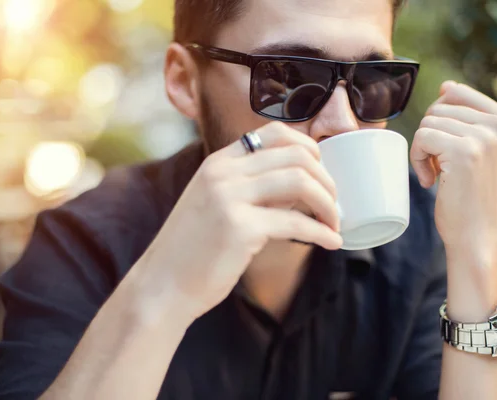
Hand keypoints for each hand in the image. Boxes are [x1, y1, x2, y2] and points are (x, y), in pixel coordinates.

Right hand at [136, 122, 341, 319]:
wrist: (162, 285)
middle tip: (334, 204)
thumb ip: (253, 188)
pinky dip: (321, 232)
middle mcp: (223, 172)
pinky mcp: (239, 228)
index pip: (275, 133)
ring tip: (334, 223)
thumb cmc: (194, 249)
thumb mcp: (217, 204)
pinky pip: (296, 222)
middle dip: (326, 179)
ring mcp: (229, 197)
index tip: (321, 174)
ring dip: (328, 204)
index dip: (309, 149)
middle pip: (296, 155)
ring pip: (300, 182)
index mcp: (219, 162)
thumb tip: (302, 185)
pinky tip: (332, 242)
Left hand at [410, 81, 496, 248]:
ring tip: (437, 175)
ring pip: (427, 122)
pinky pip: (421, 137)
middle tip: (440, 166)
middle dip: (430, 136)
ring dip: (423, 150)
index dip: (439, 118)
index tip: (445, 147)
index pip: (457, 92)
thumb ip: (467, 118)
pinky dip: (417, 159)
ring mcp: (484, 137)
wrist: (478, 235)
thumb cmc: (472, 196)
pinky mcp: (463, 151)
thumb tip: (446, 85)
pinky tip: (430, 180)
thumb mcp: (479, 151)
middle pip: (438, 108)